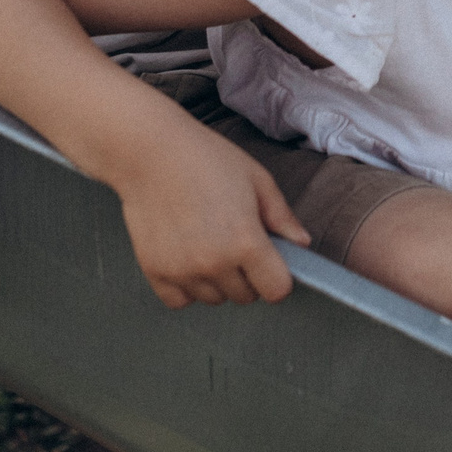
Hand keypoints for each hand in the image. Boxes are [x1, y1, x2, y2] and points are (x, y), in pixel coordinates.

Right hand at [115, 132, 312, 309]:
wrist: (149, 151)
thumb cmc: (205, 158)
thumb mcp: (256, 180)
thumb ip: (282, 217)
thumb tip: (301, 243)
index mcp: (246, 242)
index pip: (276, 291)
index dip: (277, 276)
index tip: (270, 261)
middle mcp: (214, 263)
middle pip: (246, 296)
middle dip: (247, 275)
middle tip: (235, 241)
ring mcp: (182, 271)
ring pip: (214, 299)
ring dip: (217, 281)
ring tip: (208, 243)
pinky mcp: (155, 272)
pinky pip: (180, 300)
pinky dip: (186, 287)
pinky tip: (186, 257)